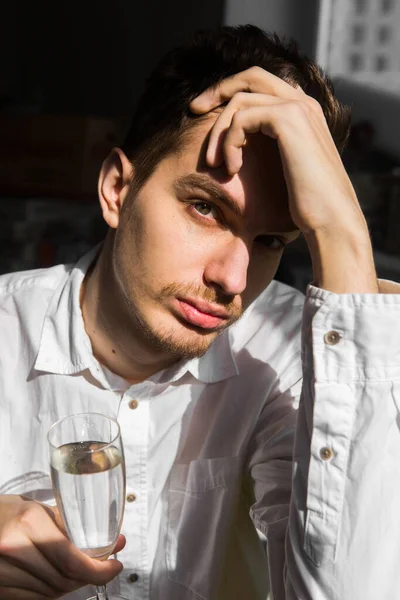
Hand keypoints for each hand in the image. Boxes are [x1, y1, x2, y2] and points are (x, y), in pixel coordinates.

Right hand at [0, 495, 124, 598]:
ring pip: (51, 592)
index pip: (72, 560)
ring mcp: (4, 572)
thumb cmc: (6, 513)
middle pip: (64, 579)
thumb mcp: (36, 508)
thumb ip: (68, 524)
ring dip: (70, 584)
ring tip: (77, 570)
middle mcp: (15, 548)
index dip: (99, 570)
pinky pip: (35, 598)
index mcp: (29, 522)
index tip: (115, 566)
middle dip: (88, 576)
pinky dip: (51, 591)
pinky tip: (56, 577)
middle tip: (102, 568)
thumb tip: (112, 540)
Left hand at [191, 67, 377, 292]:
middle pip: (250, 76)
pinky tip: (232, 169)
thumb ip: (271, 147)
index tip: (204, 110)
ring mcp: (298, 107)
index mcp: (304, 110)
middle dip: (218, 90)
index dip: (231, 89)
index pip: (262, 82)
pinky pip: (243, 118)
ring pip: (241, 99)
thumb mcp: (285, 169)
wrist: (331, 219)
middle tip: (193, 109)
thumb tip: (245, 143)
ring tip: (215, 163)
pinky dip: (230, 142)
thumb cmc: (308, 204)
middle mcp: (304, 102)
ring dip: (220, 131)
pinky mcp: (289, 119)